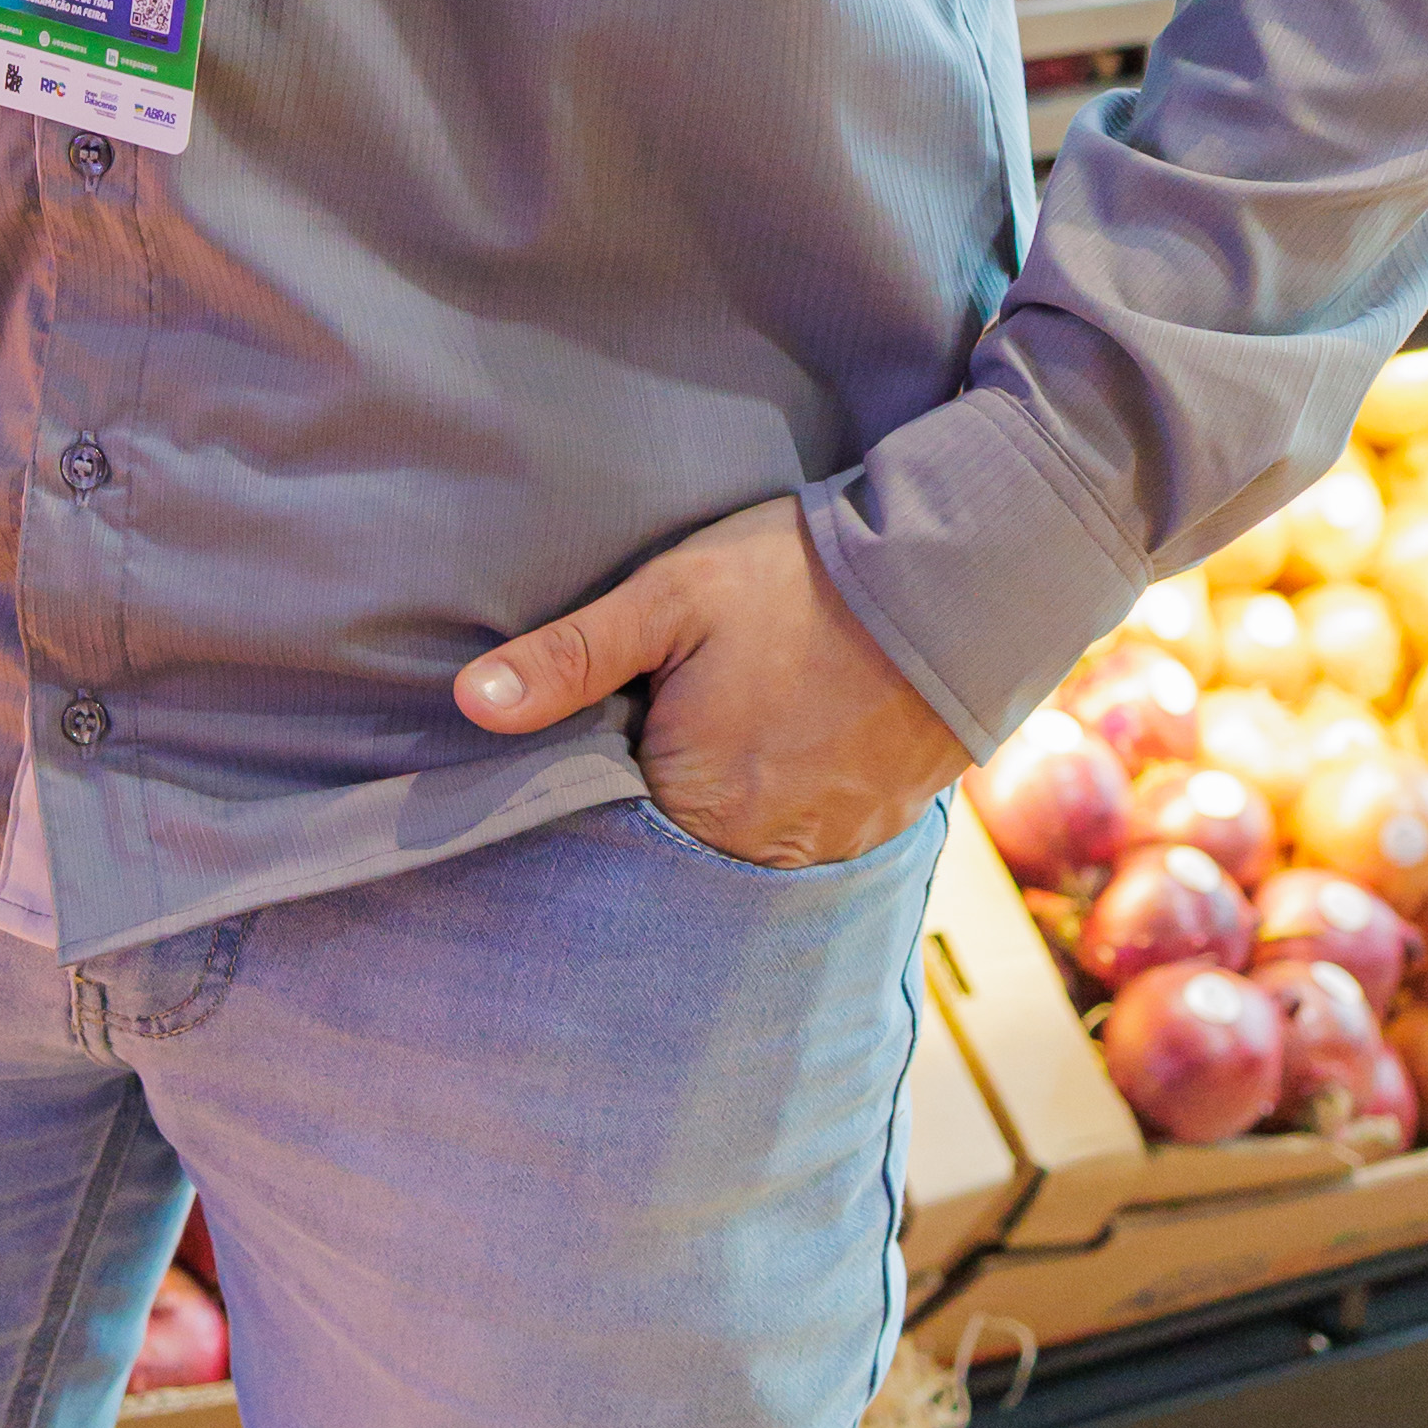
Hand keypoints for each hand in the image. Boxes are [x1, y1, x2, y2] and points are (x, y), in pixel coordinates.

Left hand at [453, 494, 962, 868]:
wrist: (956, 575)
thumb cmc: (800, 580)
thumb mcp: (668, 598)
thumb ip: (569, 657)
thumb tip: (471, 704)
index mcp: (698, 803)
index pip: (605, 821)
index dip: (591, 771)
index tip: (598, 721)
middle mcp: (763, 851)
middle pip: (673, 836)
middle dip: (655, 785)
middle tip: (665, 707)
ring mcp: (829, 847)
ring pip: (736, 838)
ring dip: (722, 793)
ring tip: (731, 717)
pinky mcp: (877, 829)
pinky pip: (802, 835)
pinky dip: (782, 795)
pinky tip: (781, 736)